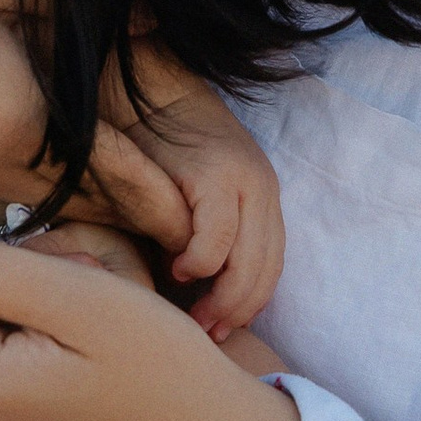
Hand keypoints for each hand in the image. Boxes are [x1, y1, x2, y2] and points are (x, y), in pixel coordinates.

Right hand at [0, 0, 198, 250]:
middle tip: (200, 234)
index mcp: (17, 116)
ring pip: (45, 206)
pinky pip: (2, 197)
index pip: (119, 172)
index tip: (215, 220)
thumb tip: (154, 20)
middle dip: (142, 217)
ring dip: (91, 208)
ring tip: (146, 215)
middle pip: (89, 205)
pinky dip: (40, 195)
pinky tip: (63, 175)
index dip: (173, 196)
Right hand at [115, 58, 284, 341]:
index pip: (270, 270)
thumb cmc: (160, 149)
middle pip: (264, 272)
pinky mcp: (216, 175)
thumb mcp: (195, 196)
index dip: (247, 307)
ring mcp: (244, 181)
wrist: (149, 88)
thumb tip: (198, 293)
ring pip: (247, 262)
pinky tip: (177, 271)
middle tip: (205, 332)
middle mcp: (263, 189)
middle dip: (235, 311)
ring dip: (220, 296)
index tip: (219, 330)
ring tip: (191, 312)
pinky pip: (216, 238)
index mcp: (263, 197)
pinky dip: (200, 263)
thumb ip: (207, 235)